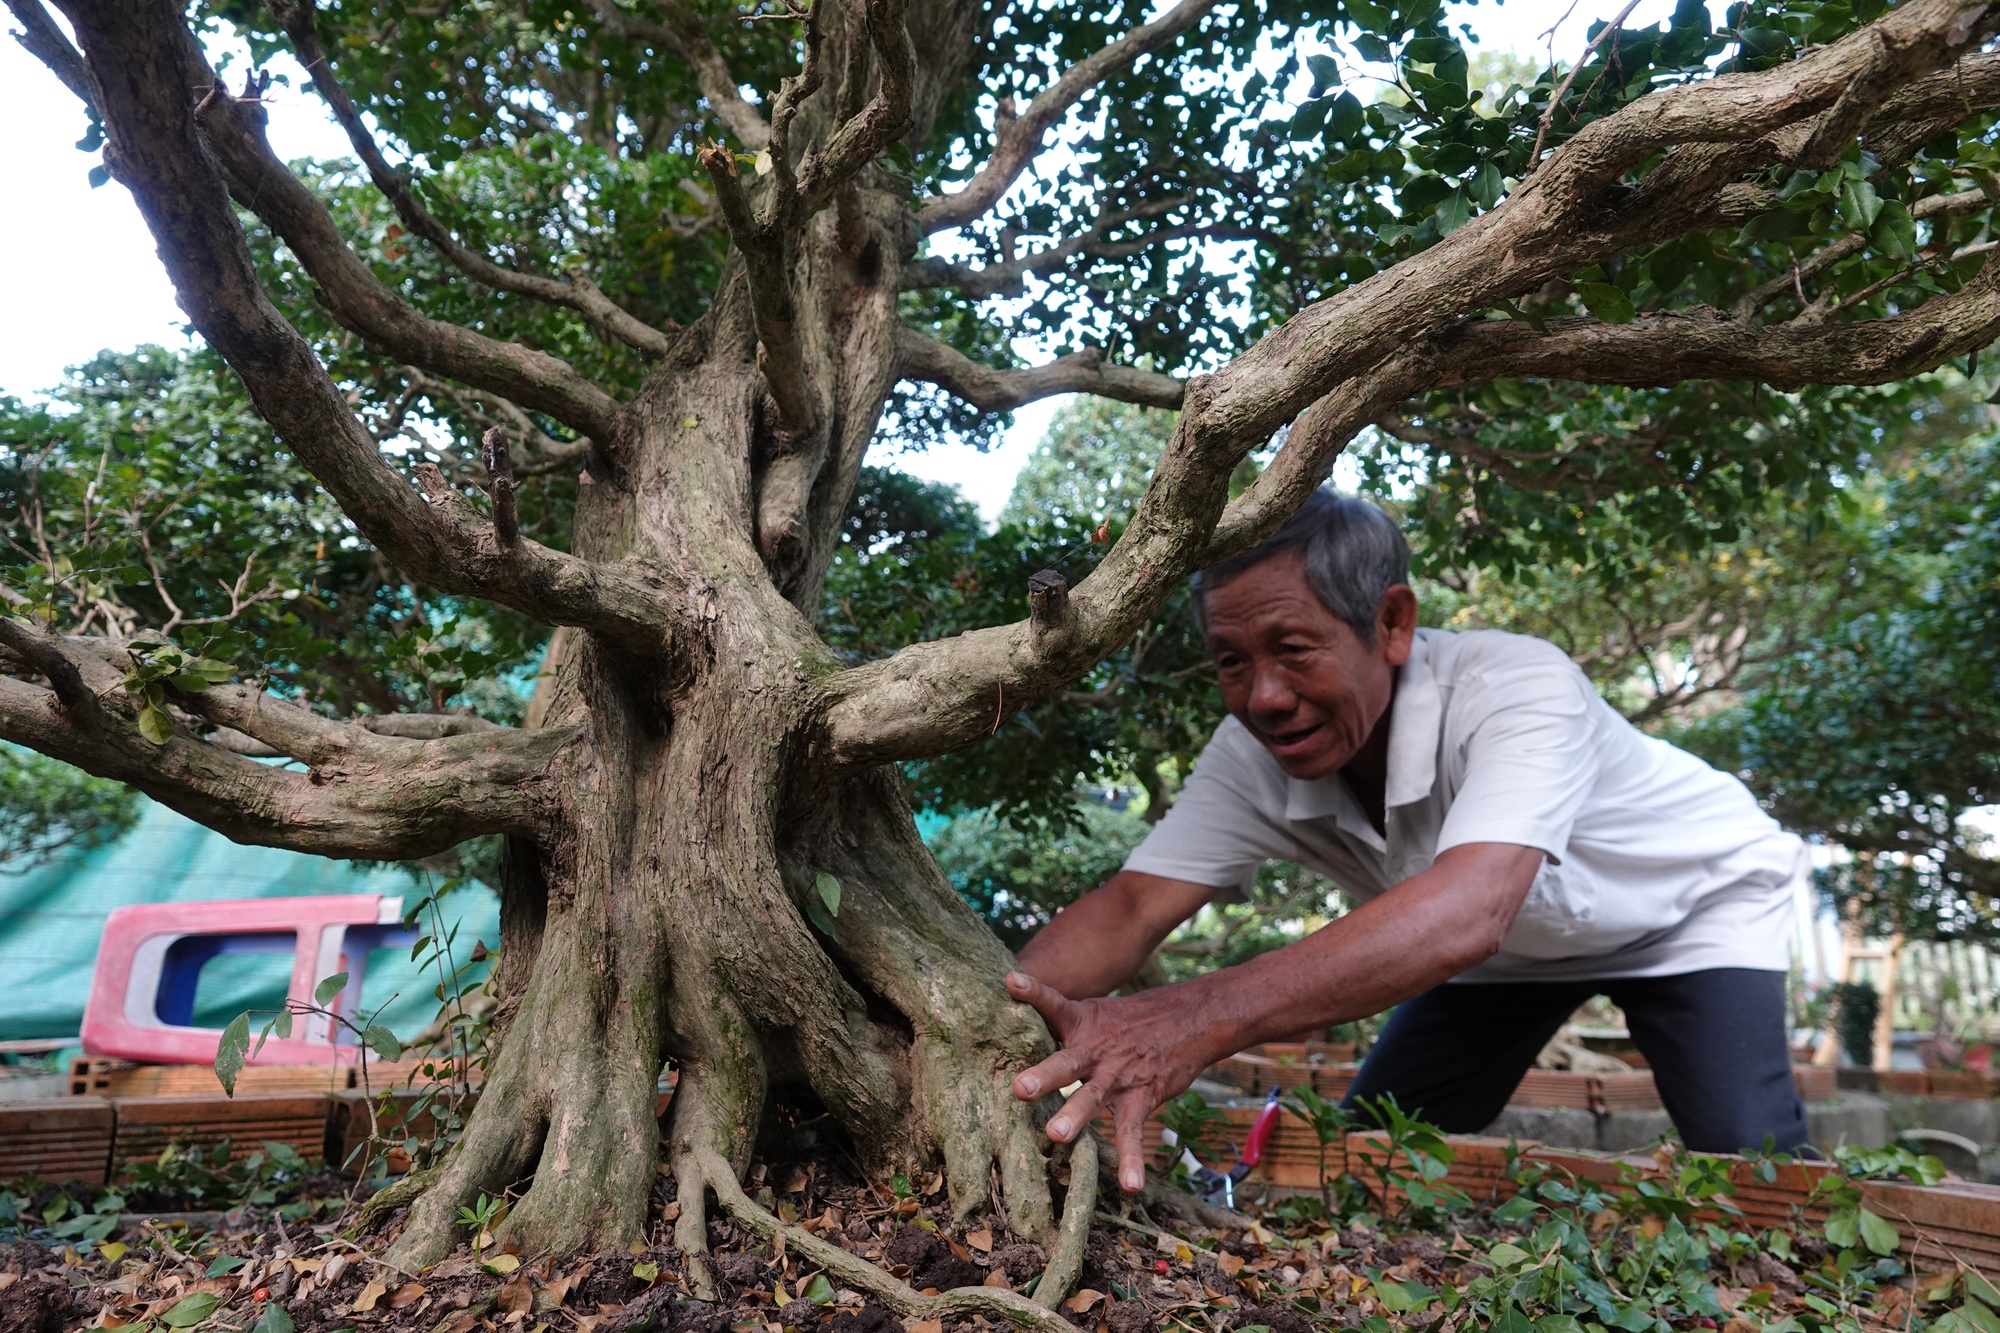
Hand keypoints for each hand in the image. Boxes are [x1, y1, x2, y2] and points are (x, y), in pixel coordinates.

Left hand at [1005, 970, 1221, 1194]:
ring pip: (1093, 1097)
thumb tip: (1012, 1010)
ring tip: (1057, 1135)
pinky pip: (1132, 1132)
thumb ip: (1057, 1024)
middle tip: (1019, 1089)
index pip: (1053, 1003)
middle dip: (1043, 1076)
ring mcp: (1118, 1075)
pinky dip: (1131, 1160)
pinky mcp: (1141, 1097)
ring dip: (1076, 1116)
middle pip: (1066, 1061)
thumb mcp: (1093, 1012)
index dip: (1033, 990)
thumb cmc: (1128, 1020)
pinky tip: (1129, 1186)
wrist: (1188, 1020)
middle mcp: (1096, 1049)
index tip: (1011, 980)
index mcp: (1081, 1023)